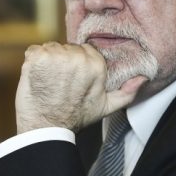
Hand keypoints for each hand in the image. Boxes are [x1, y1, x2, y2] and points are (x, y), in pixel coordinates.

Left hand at [15, 42, 146, 132]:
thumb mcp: (106, 107)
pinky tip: (36, 77)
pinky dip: (32, 62)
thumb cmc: (75, 118)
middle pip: (67, 48)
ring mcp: (55, 57)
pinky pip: (34, 50)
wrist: (45, 128)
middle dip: (62, 62)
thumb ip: (126, 92)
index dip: (76, 64)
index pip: (84, 50)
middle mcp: (77, 58)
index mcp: (96, 65)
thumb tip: (142, 78)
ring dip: (47, 62)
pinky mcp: (37, 58)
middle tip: (59, 83)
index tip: (71, 78)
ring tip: (48, 82)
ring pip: (51, 48)